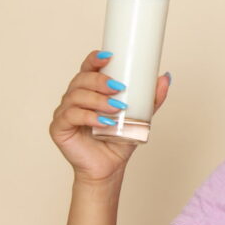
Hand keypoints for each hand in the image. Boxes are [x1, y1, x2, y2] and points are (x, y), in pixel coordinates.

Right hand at [49, 50, 171, 182]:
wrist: (109, 167)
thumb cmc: (119, 140)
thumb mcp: (140, 117)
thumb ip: (151, 99)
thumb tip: (165, 77)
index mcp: (90, 90)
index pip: (88, 68)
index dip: (95, 59)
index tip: (109, 56)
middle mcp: (74, 98)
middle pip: (81, 80)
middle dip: (100, 81)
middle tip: (118, 88)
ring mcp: (65, 112)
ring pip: (76, 96)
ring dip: (97, 100)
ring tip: (116, 109)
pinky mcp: (59, 127)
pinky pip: (71, 116)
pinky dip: (89, 117)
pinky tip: (104, 121)